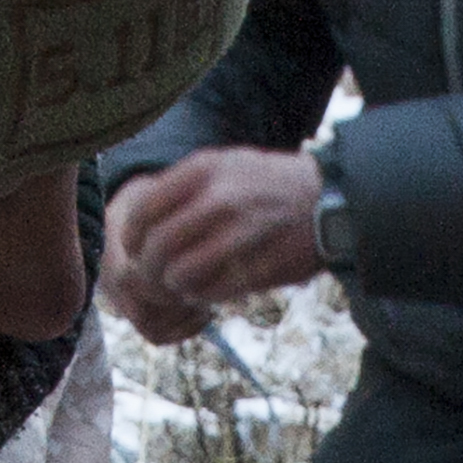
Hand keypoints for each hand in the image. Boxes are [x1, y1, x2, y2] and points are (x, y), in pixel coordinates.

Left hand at [98, 148, 325, 340]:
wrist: (332, 199)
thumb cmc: (274, 183)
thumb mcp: (229, 164)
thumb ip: (188, 183)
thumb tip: (144, 210)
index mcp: (205, 170)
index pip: (144, 209)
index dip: (131, 236)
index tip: (134, 248)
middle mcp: (218, 199)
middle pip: (156, 247)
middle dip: (148, 269)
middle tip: (153, 277)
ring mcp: (238, 235)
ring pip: (178, 274)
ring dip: (173, 288)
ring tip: (181, 287)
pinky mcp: (256, 266)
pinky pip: (209, 292)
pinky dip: (200, 298)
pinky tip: (205, 293)